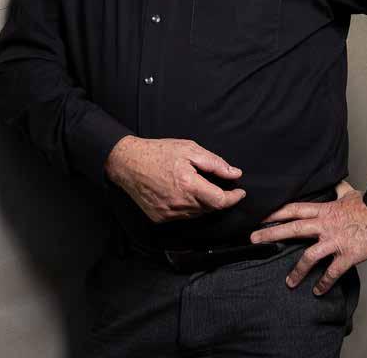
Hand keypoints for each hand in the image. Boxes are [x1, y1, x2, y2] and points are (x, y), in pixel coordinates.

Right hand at [105, 135, 245, 223]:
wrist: (128, 162)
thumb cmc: (158, 152)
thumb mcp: (189, 149)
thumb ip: (214, 163)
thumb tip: (234, 173)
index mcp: (189, 185)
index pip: (220, 201)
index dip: (233, 198)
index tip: (239, 192)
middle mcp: (179, 204)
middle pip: (209, 208)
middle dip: (217, 197)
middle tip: (215, 182)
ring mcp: (168, 213)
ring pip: (196, 214)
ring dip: (202, 202)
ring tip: (194, 184)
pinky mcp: (159, 218)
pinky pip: (181, 216)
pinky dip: (187, 206)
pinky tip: (180, 192)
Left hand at [249, 179, 366, 294]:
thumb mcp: (350, 193)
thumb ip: (338, 190)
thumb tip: (335, 183)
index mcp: (323, 210)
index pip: (293, 209)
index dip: (275, 212)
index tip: (260, 217)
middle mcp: (325, 224)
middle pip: (292, 228)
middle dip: (271, 233)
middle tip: (252, 239)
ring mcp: (335, 240)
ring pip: (309, 255)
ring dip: (297, 270)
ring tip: (289, 282)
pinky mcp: (348, 254)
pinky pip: (332, 271)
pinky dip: (324, 282)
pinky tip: (318, 291)